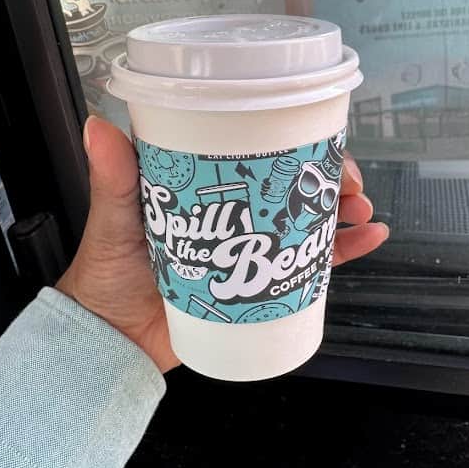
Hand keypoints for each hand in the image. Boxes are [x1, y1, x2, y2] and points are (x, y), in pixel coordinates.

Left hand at [57, 116, 388, 373]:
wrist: (113, 340)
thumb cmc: (107, 273)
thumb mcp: (114, 219)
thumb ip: (111, 178)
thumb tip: (98, 127)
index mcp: (205, 186)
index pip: (256, 152)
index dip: (293, 143)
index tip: (319, 141)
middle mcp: (234, 212)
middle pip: (292, 184)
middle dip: (328, 176)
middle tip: (348, 182)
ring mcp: (250, 248)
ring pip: (308, 219)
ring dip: (343, 208)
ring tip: (361, 208)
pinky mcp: (260, 285)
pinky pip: (311, 267)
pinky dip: (345, 250)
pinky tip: (370, 237)